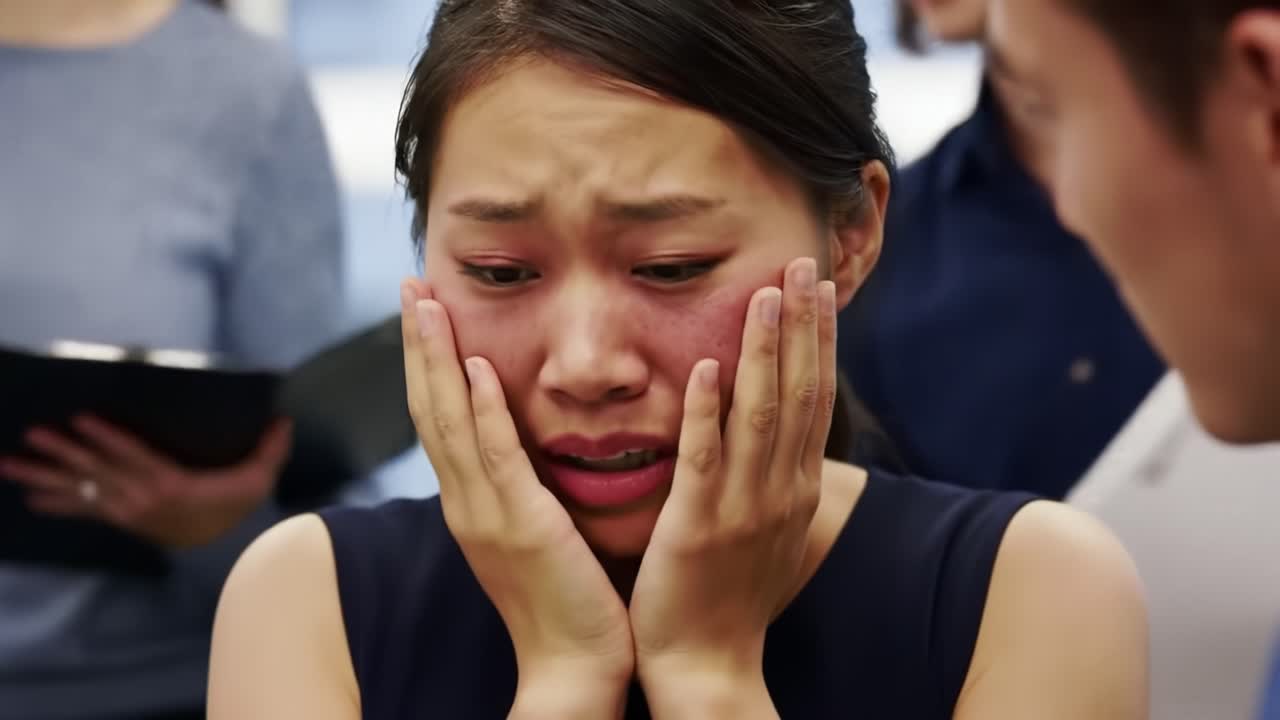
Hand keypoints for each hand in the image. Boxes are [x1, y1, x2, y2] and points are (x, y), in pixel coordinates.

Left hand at [1, 415, 291, 548]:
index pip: (135, 456)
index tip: (79, 420)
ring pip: (82, 489)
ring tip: (10, 464)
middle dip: (63, 452)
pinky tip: (30, 497)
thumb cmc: (238, 508)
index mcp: (172, 484)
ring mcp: (127, 511)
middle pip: (98, 471)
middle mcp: (142, 497)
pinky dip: (56, 503)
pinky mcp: (121, 519)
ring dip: (44, 476)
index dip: (108, 438)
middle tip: (32, 434)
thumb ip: (270, 449)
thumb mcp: (258, 479)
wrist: (225, 552)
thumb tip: (285, 418)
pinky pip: (83, 510)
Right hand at [400, 279, 633, 709]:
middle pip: (429, 406)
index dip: (428, 360)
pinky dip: (480, 411)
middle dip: (418, 343)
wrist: (573, 664)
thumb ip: (526, 482)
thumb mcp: (537, 528)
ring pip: (449, 421)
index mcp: (470, 500)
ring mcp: (486, 513)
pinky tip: (474, 368)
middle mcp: (465, 500)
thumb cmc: (567, 597)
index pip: (439, 415)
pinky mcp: (520, 525)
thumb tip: (532, 439)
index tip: (426, 309)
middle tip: (411, 284)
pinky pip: (495, 458)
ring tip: (426, 303)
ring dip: (436, 359)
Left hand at [629, 257, 835, 714]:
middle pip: (801, 393)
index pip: (815, 398)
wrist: (709, 667)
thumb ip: (776, 477)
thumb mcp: (770, 530)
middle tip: (802, 263)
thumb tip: (784, 434)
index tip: (817, 286)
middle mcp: (781, 491)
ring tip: (764, 293)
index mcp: (796, 488)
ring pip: (762, 415)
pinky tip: (707, 367)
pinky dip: (709, 412)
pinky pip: (705, 460)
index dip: (818, 339)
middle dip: (802, 326)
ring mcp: (744, 509)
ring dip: (765, 351)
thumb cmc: (733, 596)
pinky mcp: (699, 527)